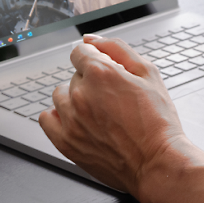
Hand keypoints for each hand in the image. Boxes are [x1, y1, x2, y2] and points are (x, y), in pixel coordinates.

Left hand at [38, 36, 190, 194]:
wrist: (157, 163)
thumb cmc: (157, 122)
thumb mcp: (148, 73)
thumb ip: (117, 48)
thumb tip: (91, 39)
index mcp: (101, 73)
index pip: (80, 52)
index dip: (96, 59)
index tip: (106, 71)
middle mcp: (81, 94)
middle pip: (74, 75)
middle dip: (91, 81)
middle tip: (114, 98)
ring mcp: (70, 120)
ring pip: (60, 95)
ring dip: (75, 98)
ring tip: (98, 112)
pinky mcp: (66, 142)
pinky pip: (46, 119)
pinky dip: (58, 116)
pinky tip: (77, 121)